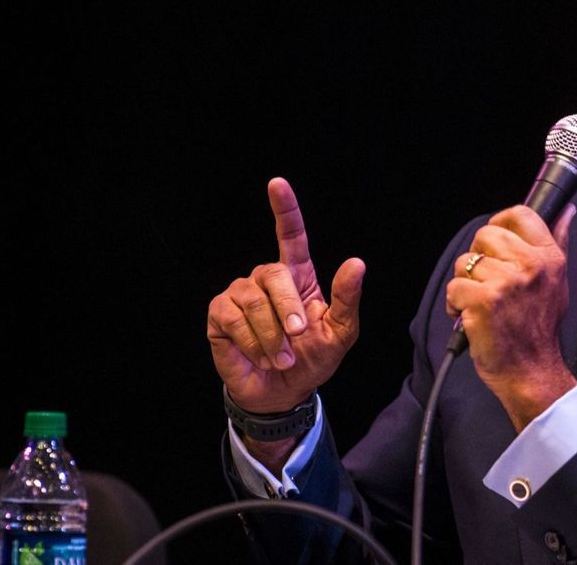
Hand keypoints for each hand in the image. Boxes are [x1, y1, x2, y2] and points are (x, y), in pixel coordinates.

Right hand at [207, 177, 364, 414]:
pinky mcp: (220, 315)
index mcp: (298, 276)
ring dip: (272, 335)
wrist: (284, 392)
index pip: (290, 234)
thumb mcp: (340, 332)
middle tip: (299, 336)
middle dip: (288, 308)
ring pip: (254, 302)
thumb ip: (347, 298)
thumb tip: (356, 262)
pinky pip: (233, 320)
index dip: (284, 208)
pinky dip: (252, 343)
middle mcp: (266, 279)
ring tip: (281, 356)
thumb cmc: (314, 358)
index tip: (277, 184)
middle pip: (274, 274)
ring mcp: (240, 294)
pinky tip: (260, 356)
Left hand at [445, 204, 576, 429]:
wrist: (532, 372)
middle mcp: (531, 266)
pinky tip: (470, 316)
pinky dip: (455, 304)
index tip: (495, 244)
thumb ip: (559, 241)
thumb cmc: (540, 328)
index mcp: (549, 257)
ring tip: (481, 303)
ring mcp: (506, 283)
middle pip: (485, 235)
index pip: (519, 214)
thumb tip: (566, 211)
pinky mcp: (483, 301)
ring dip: (466, 284)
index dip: (499, 224)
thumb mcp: (558, 281)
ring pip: (465, 262)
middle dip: (478, 257)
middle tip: (487, 282)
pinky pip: (454, 287)